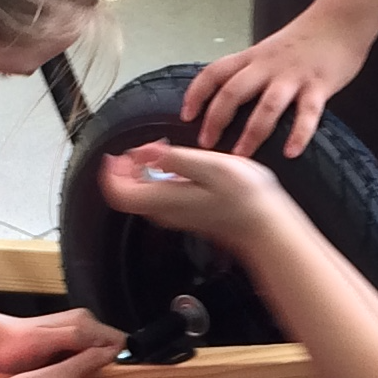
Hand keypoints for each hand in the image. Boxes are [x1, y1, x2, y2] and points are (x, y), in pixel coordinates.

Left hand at [0, 306, 122, 372]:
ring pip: (101, 356)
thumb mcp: (46, 341)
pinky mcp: (69, 345)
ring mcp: (76, 335)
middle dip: (109, 369)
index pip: (120, 342)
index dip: (119, 362)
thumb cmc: (13, 345)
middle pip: (112, 350)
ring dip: (96, 371)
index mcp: (83, 322)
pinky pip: (88, 360)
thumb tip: (108, 343)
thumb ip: (77, 338)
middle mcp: (83, 326)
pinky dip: (85, 371)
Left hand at [98, 143, 286, 246]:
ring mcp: (175, 215)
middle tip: (136, 149)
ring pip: (141, 196)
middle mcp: (164, 212)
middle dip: (123, 170)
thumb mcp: (211, 166)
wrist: (266, 227)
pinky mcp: (186, 214)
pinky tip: (171, 167)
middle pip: (126, 195)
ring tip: (152, 154)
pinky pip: (157, 197)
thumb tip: (144, 152)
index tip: (116, 154)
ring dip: (139, 173)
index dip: (110, 171)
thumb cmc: (246, 198)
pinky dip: (155, 180)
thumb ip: (174, 159)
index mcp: (164, 199)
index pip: (118, 193)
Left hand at [181, 13, 371, 156]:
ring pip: (267, 106)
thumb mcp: (269, 52)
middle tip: (206, 146)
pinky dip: (299, 134)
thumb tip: (229, 102)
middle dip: (216, 120)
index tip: (185, 116)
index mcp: (253, 58)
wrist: (340, 20)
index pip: (215, 72)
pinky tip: (291, 152)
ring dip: (252, 133)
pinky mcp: (319, 85)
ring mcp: (293, 76)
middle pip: (233, 91)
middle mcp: (268, 66)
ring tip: (242, 157)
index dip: (196, 94)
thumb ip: (251, 73)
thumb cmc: (306, 40)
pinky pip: (308, 113)